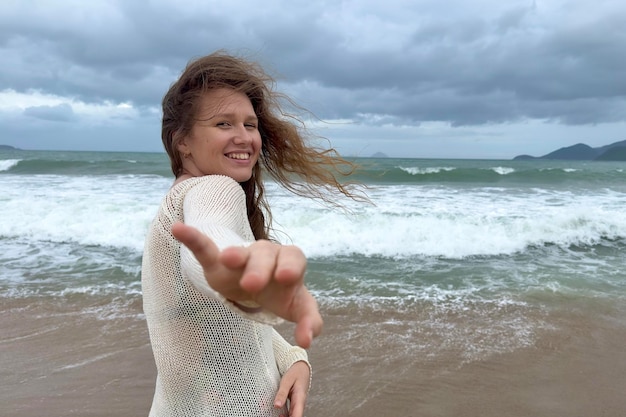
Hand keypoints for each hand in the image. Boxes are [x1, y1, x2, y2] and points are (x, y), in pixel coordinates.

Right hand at [171, 222, 322, 347]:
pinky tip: (178, 229)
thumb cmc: (283, 295)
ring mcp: (242, 257)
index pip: (294, 258)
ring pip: (240, 251)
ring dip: (235, 254)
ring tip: (227, 259)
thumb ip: (310, 323)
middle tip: (252, 285)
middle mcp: (268, 255)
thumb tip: (306, 342)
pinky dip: (192, 238)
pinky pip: (204, 247)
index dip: (291, 267)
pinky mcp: (217, 262)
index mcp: (289, 264)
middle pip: (267, 254)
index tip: (286, 279)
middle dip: (261, 267)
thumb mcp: (299, 307)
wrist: (259, 286)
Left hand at [274, 361, 309, 416]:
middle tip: (276, 415)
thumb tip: (277, 405)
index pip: (297, 416)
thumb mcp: (286, 381)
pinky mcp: (294, 405)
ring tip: (275, 415)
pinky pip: (290, 413)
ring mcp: (297, 405)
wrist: (301, 369)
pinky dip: (284, 415)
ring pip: (292, 416)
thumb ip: (282, 393)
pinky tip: (277, 414)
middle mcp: (300, 404)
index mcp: (299, 399)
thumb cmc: (295, 373)